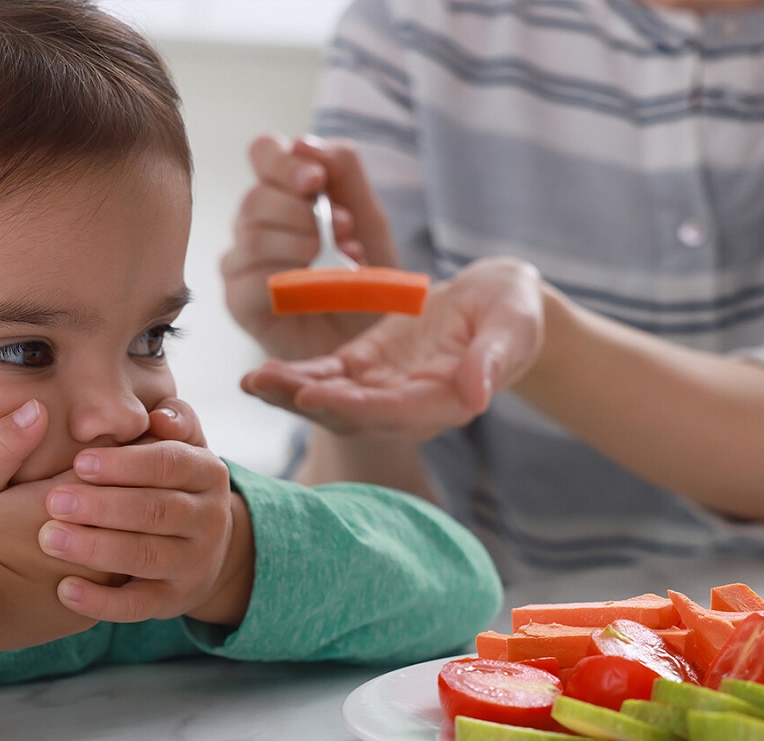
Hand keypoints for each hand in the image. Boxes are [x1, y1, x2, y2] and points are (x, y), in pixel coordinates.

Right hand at [0, 400, 116, 652]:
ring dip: (137, 525)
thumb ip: (2, 443)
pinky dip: (124, 562)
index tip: (117, 442)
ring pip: (139, 544)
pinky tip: (111, 548)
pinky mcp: (92, 612)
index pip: (118, 465)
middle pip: (138, 503)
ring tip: (128, 507)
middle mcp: (90, 544)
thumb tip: (37, 408)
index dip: (122, 449)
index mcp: (64, 504)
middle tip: (136, 469)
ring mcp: (95, 583)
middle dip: (139, 484)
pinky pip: (125, 582)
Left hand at [40, 398, 253, 626]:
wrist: (202, 548)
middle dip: (103, 506)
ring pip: (147, 557)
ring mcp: (194, 564)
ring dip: (97, 548)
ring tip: (50, 538)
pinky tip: (65, 590)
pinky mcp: (174, 601)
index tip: (80, 462)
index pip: (169, 464)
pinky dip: (102, 602)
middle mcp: (209, 519)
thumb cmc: (170, 483)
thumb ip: (172, 421)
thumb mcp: (180, 447)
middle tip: (55, 501)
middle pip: (156, 511)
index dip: (125, 464)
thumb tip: (158, 419)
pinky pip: (139, 605)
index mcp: (207, 473)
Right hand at [220, 132, 399, 360]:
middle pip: (256, 197)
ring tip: (340, 264)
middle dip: (303, 213)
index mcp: (281, 192)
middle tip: (341, 232)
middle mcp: (252, 223)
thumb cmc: (364, 276)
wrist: (367, 337)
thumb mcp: (367, 216)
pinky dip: (290, 282)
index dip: (283, 161)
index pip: (263, 152)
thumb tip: (304, 142)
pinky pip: (251, 280)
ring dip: (303, 247)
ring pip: (253, 236)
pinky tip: (317, 290)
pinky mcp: (237, 301)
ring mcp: (240, 262)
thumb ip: (343, 170)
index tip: (316, 182)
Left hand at [240, 258, 545, 440]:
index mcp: (446, 401)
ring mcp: (382, 389)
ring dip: (288, 393)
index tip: (314, 397)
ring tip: (249, 381)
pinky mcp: (365, 368)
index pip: (395, 410)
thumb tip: (477, 396)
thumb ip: (495, 358)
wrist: (501, 304)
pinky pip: (325, 376)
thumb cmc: (513, 311)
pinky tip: (260, 375)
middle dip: (303, 402)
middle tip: (260, 383)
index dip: (354, 406)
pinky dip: (294, 376)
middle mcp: (408, 407)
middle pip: (350, 413)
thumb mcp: (514, 324)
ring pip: (330, 399)